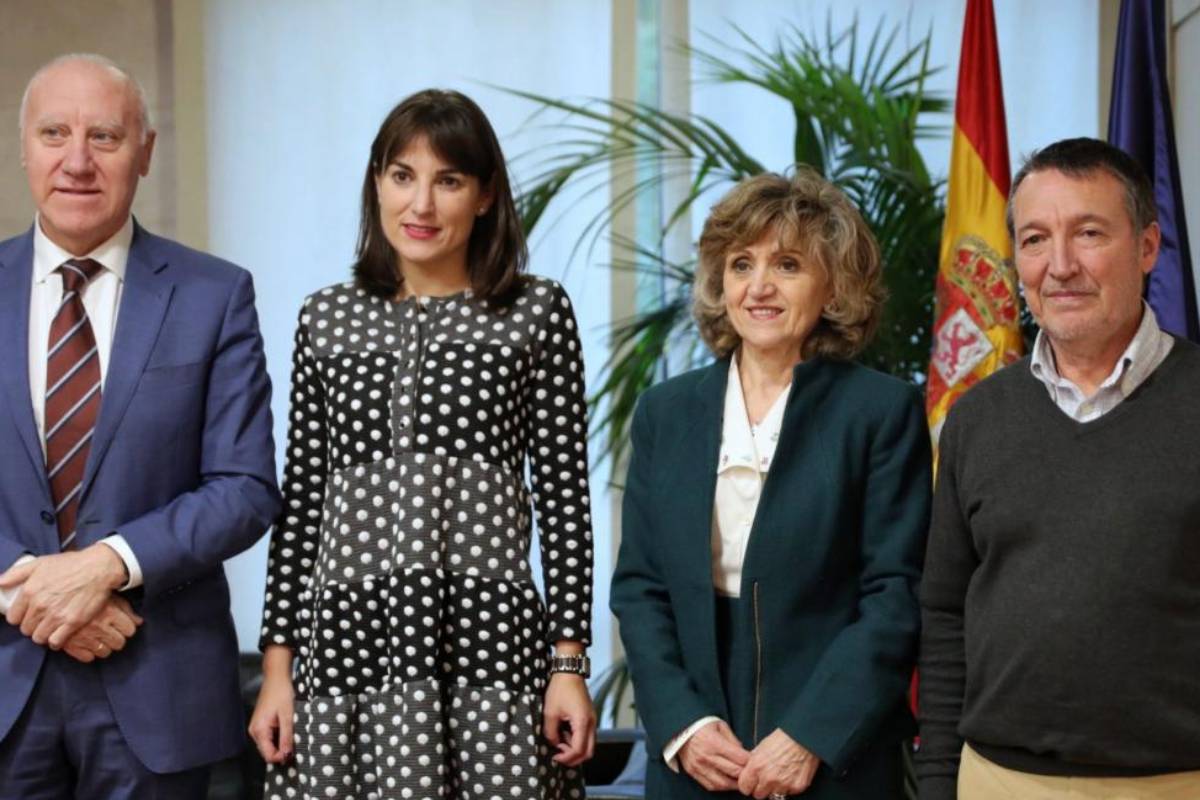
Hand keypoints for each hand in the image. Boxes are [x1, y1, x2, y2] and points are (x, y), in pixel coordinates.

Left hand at [2, 545, 126, 647]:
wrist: (98, 568)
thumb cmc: (70, 564)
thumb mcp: (40, 563)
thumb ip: (16, 573)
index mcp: (29, 591)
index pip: (13, 618)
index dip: (20, 617)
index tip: (28, 615)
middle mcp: (40, 605)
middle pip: (26, 629)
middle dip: (32, 626)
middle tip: (41, 620)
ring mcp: (56, 615)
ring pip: (38, 637)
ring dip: (43, 634)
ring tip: (50, 627)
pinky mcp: (72, 623)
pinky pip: (55, 642)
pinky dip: (55, 641)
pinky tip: (59, 634)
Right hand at [61, 596, 143, 662]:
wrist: (53, 589)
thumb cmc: (85, 591)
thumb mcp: (107, 595)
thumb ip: (125, 608)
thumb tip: (139, 621)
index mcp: (109, 612)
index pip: (130, 630)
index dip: (127, 628)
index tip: (122, 626)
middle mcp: (99, 625)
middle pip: (119, 643)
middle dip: (116, 639)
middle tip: (110, 633)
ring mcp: (84, 636)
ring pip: (104, 651)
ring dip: (103, 646)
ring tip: (98, 638)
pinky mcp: (69, 645)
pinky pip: (87, 657)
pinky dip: (88, 653)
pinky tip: (86, 644)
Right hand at [249, 645, 295, 763]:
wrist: (276, 677)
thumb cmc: (282, 692)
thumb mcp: (288, 716)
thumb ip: (287, 737)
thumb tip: (286, 755)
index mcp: (259, 730)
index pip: (268, 755)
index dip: (282, 757)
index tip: (295, 751)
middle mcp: (254, 731)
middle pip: (268, 752)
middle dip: (282, 750)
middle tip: (296, 740)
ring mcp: (256, 728)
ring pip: (270, 745)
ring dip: (281, 743)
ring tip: (292, 731)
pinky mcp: (261, 724)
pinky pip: (270, 737)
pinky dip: (279, 736)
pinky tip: (287, 727)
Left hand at [542, 673, 595, 766]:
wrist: (569, 672)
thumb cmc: (560, 690)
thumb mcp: (550, 712)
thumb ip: (551, 732)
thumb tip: (554, 744)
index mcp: (582, 722)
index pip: (578, 750)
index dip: (566, 758)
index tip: (554, 757)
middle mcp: (591, 723)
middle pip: (588, 752)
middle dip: (574, 759)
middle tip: (559, 756)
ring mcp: (592, 720)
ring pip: (589, 745)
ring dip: (575, 750)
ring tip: (560, 743)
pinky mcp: (589, 717)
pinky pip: (587, 736)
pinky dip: (577, 741)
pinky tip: (565, 735)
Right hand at [678, 719, 749, 791]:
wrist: (679, 729)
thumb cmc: (701, 725)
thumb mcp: (720, 725)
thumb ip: (733, 740)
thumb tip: (744, 753)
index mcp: (714, 742)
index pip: (739, 758)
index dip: (750, 761)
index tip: (755, 762)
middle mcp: (706, 756)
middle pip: (733, 772)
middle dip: (745, 774)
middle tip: (751, 774)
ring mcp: (699, 766)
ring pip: (722, 783)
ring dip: (734, 785)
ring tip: (741, 781)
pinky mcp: (693, 772)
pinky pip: (710, 785)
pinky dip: (721, 787)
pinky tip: (727, 783)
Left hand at [737, 728, 820, 797]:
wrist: (802, 737)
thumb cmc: (782, 739)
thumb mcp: (760, 748)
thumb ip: (752, 763)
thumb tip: (747, 772)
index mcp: (756, 767)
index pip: (744, 788)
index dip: (748, 784)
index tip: (751, 783)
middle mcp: (768, 778)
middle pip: (758, 795)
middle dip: (761, 788)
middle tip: (766, 779)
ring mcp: (783, 784)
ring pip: (774, 795)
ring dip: (775, 788)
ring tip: (780, 774)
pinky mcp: (796, 787)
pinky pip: (789, 793)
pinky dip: (789, 787)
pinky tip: (790, 774)